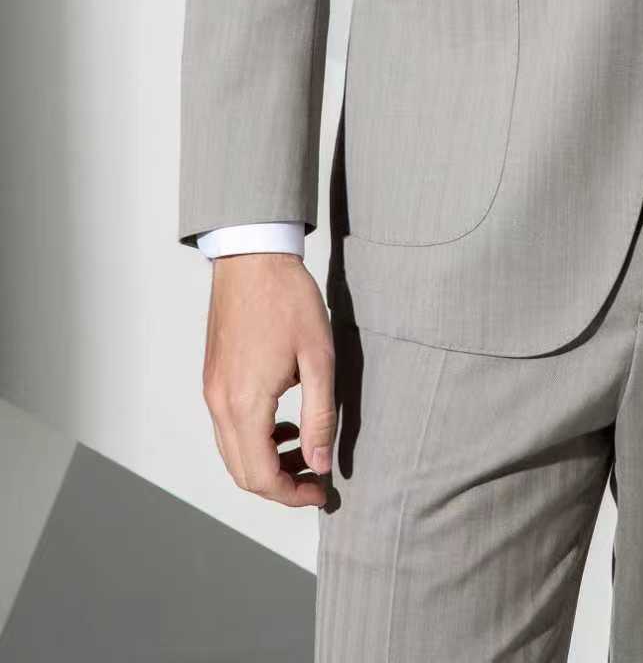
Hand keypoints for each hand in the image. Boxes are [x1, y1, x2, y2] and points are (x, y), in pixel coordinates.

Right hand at [202, 253, 335, 506]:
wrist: (253, 257)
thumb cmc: (288, 299)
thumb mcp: (318, 357)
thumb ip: (320, 416)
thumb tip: (320, 463)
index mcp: (245, 403)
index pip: (261, 476)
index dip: (293, 494)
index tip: (322, 491)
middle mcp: (220, 404)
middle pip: (242, 473)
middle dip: (279, 485)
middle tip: (315, 478)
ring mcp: (212, 391)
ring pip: (232, 453)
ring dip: (265, 463)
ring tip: (303, 450)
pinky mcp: (212, 379)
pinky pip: (227, 428)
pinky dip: (252, 439)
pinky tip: (281, 424)